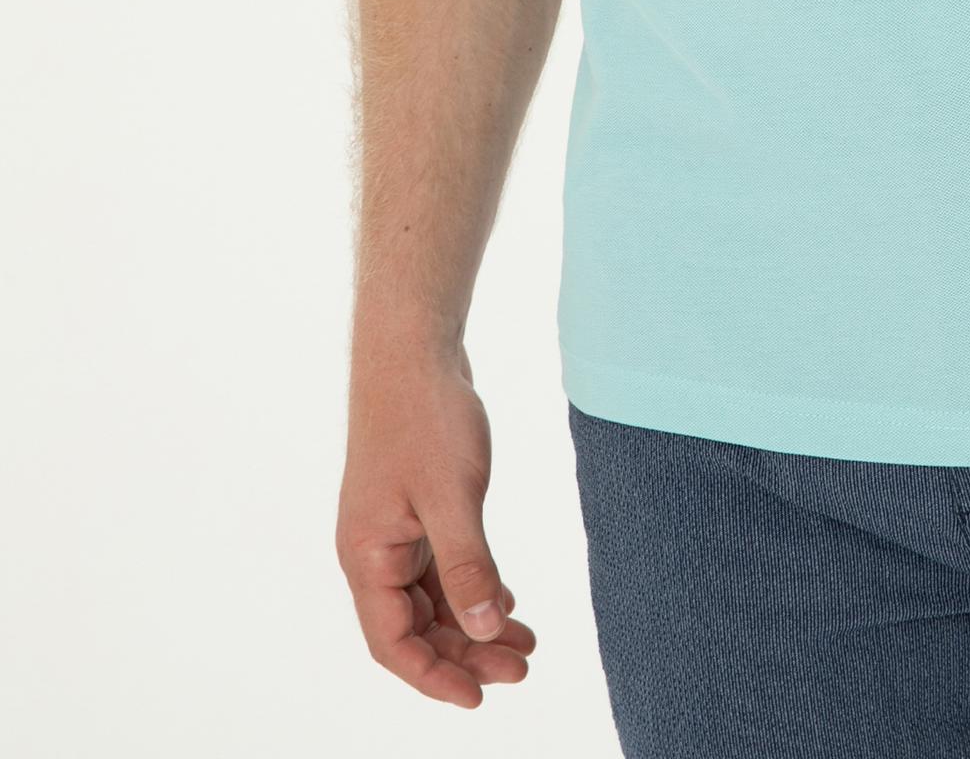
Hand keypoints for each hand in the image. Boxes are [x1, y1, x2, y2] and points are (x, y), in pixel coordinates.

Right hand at [336, 344, 535, 709]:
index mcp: (367, 557)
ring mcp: (393, 530)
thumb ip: (468, 565)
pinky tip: (508, 598)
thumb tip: (487, 628)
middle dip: (467, 652)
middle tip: (522, 668)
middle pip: (416, 627)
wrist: (413, 348)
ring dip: (475, 622)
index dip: (435, 676)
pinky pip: (441, 567)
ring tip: (525, 644)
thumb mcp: (453, 495)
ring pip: (432, 599)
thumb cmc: (424, 415)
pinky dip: (472, 587)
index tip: (481, 697)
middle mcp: (374, 552)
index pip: (394, 644)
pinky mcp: (415, 509)